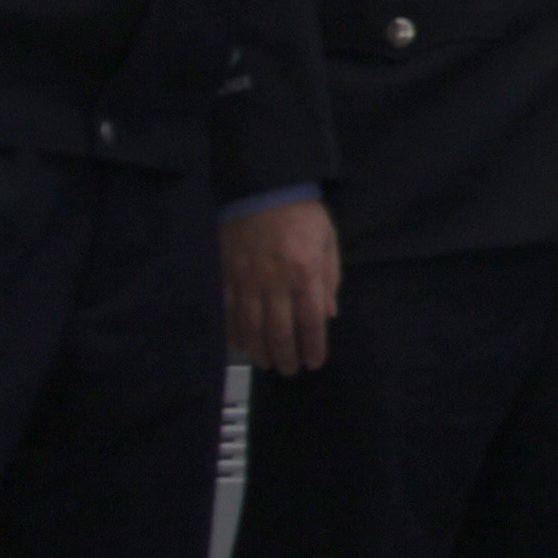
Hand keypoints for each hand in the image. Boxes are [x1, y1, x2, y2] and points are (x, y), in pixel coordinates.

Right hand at [224, 197, 339, 375]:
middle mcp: (275, 281)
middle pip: (279, 330)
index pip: (310, 321)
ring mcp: (248, 279)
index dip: (313, 346)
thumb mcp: (327, 242)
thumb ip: (329, 280)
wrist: (264, 187)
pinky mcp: (227, 274)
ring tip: (266, 363)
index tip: (314, 363)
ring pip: (252, 325)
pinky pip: (228, 310)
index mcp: (305, 272)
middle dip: (286, 355)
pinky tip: (240, 344)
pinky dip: (233, 330)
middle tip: (289, 370)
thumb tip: (328, 315)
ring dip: (259, 349)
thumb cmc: (302, 214)